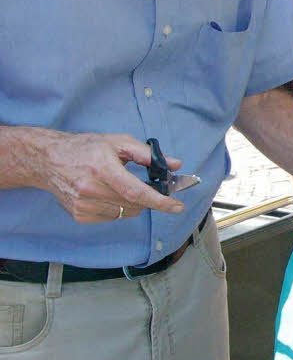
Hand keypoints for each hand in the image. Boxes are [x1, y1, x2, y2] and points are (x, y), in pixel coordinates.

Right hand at [39, 131, 184, 222]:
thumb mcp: (117, 142)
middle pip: (134, 204)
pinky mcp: (79, 215)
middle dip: (149, 198)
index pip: (136, 191)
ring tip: (118, 184)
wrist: (49, 160)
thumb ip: (147, 154)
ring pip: (125, 213)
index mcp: (103, 168)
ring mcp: (83, 205)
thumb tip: (174, 164)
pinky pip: (112, 217)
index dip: (159, 201)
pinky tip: (107, 193)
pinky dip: (118, 208)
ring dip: (133, 203)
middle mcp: (91, 189)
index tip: (177, 206)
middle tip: (149, 186)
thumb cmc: (86, 148)